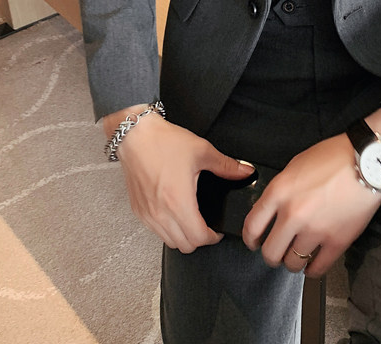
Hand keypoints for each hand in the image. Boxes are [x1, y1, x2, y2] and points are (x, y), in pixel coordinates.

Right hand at [105, 108, 253, 252]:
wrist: (135, 135)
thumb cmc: (163, 142)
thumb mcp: (202, 151)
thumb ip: (226, 166)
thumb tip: (245, 171)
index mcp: (179, 201)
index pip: (199, 238)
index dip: (213, 237)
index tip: (217, 229)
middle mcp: (160, 213)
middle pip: (185, 246)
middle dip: (199, 238)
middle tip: (206, 225)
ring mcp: (147, 214)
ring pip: (169, 242)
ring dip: (182, 236)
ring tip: (191, 220)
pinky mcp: (138, 210)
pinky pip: (155, 231)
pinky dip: (167, 229)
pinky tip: (173, 213)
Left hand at [242, 133, 380, 277]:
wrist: (367, 161)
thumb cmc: (335, 157)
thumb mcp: (297, 164)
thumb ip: (282, 188)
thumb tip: (273, 208)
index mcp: (280, 191)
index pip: (252, 226)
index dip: (249, 239)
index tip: (253, 242)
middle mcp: (293, 214)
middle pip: (270, 252)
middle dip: (271, 254)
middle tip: (277, 251)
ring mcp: (315, 230)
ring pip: (292, 263)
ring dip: (293, 262)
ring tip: (298, 255)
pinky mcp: (337, 241)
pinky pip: (317, 269)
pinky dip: (312, 270)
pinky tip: (313, 264)